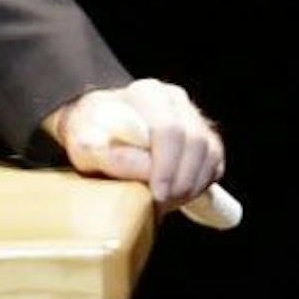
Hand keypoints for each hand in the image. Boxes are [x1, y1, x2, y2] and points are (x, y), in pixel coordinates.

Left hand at [46, 79, 226, 210]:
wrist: (97, 129)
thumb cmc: (88, 133)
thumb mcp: (83, 142)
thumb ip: (103, 152)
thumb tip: (141, 168)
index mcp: (146, 93)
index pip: (168, 128)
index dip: (166, 166)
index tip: (156, 194)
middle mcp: (174, 99)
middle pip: (194, 142)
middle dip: (181, 181)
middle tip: (162, 204)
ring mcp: (193, 116)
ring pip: (209, 154)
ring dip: (191, 185)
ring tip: (166, 203)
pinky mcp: (204, 137)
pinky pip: (215, 164)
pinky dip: (200, 184)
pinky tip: (178, 195)